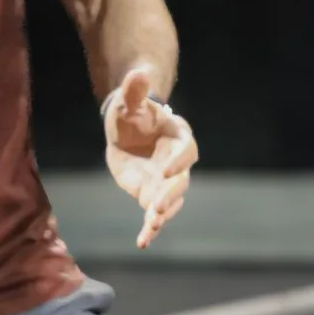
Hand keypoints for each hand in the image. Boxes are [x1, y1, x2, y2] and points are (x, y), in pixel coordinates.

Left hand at [104, 66, 196, 249]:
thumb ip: (135, 91)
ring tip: (152, 226)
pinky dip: (151, 228)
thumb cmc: (131, 112)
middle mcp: (177, 162)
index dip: (180, 160)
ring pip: (171, 201)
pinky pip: (155, 214)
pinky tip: (143, 241)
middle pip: (181, 181)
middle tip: (159, 208)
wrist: (126, 131)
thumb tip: (138, 73)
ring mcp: (166, 181)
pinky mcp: (151, 195)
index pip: (187, 150)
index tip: (167, 169)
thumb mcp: (128, 101)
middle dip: (171, 194)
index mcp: (178, 137)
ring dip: (163, 215)